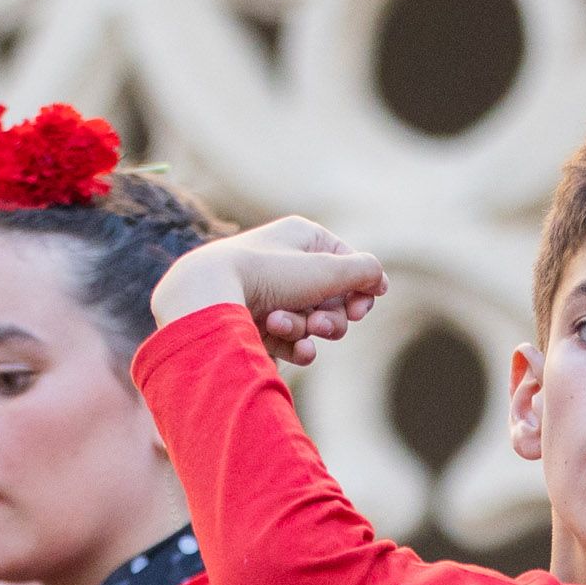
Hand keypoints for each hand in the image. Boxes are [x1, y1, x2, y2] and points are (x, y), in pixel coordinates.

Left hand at [152, 219, 388, 365]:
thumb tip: (380, 280)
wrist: (205, 299)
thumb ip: (364, 272)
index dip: (361, 288)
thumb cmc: (267, 276)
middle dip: (333, 316)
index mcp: (302, 238)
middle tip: (322, 324)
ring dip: (308, 329)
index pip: (348, 263)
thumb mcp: (326, 269)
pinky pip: (292, 340)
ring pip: (313, 322)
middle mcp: (287, 263)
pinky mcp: (257, 325)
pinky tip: (289, 347)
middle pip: (334, 298)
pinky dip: (294, 344)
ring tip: (286, 326)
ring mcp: (271, 296)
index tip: (361, 308)